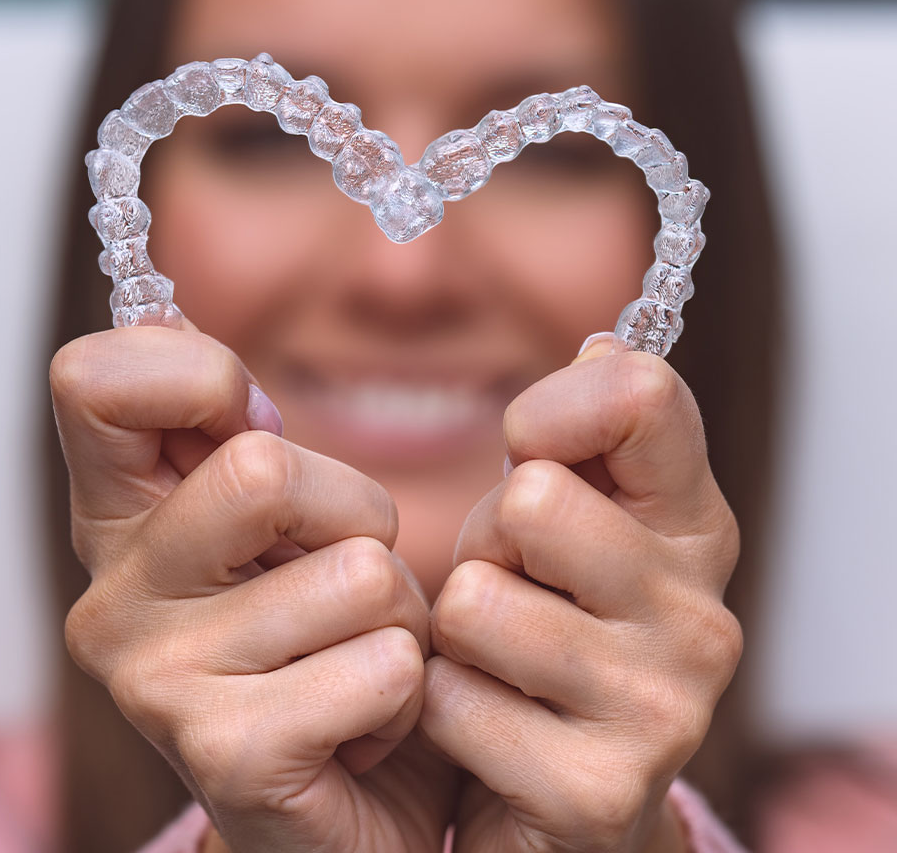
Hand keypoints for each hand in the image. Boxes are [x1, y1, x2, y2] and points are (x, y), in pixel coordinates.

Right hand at [50, 323, 455, 851]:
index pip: (93, 381)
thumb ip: (233, 430)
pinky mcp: (228, 757)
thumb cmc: (329, 640)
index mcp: (121, 520)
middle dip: (354, 514)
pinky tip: (366, 725)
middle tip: (345, 579)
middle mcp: (114, 598)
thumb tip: (170, 323)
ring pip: (356, 572)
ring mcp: (157, 684)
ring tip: (357, 658)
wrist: (358, 805)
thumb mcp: (284, 521)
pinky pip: (383, 665)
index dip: (198, 375)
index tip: (253, 426)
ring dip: (397, 613)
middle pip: (263, 468)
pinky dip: (410, 688)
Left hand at [419, 338, 741, 851]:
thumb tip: (604, 344)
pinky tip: (486, 726)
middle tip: (511, 586)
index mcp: (693, 528)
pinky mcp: (595, 791)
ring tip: (496, 659)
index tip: (531, 451)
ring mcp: (659, 708)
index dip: (552, 410)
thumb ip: (587, 435)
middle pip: (532, 499)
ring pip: (475, 600)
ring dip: (456, 630)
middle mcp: (700, 614)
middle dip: (487, 541)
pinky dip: (439, 708)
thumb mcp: (567, 520)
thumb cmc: (547, 628)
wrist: (552, 794)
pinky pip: (449, 699)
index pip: (640, 396)